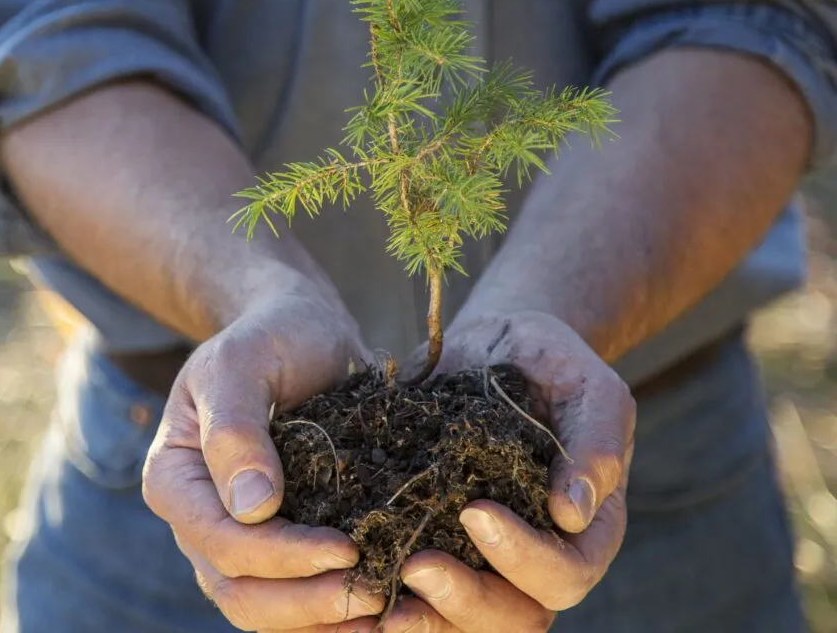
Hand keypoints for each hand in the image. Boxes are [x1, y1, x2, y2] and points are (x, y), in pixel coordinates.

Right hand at [143, 292, 386, 631]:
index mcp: (176, 479)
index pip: (221, 541)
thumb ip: (235, 429)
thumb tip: (252, 508)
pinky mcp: (279, 541)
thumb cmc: (267, 336)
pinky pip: (295, 595)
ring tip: (382, 614)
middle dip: (305, 603)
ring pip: (264, 609)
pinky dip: (331, 612)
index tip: (346, 549)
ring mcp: (237, 537)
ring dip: (320, 621)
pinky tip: (381, 610)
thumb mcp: (243, 363)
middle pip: (238, 591)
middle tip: (374, 595)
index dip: (282, 556)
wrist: (297, 331)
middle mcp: (199, 520)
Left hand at [390, 310, 635, 631]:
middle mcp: (536, 554)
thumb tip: (573, 513)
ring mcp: (484, 553)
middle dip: (465, 600)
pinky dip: (386, 590)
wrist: (497, 343)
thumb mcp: (589, 386)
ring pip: (464, 617)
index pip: (565, 573)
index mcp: (585, 529)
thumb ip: (596, 443)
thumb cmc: (553, 360)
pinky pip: (417, 586)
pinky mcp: (436, 535)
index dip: (523, 557)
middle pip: (515, 616)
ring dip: (424, 617)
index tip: (475, 512)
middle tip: (415, 566)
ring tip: (377, 593)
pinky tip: (352, 577)